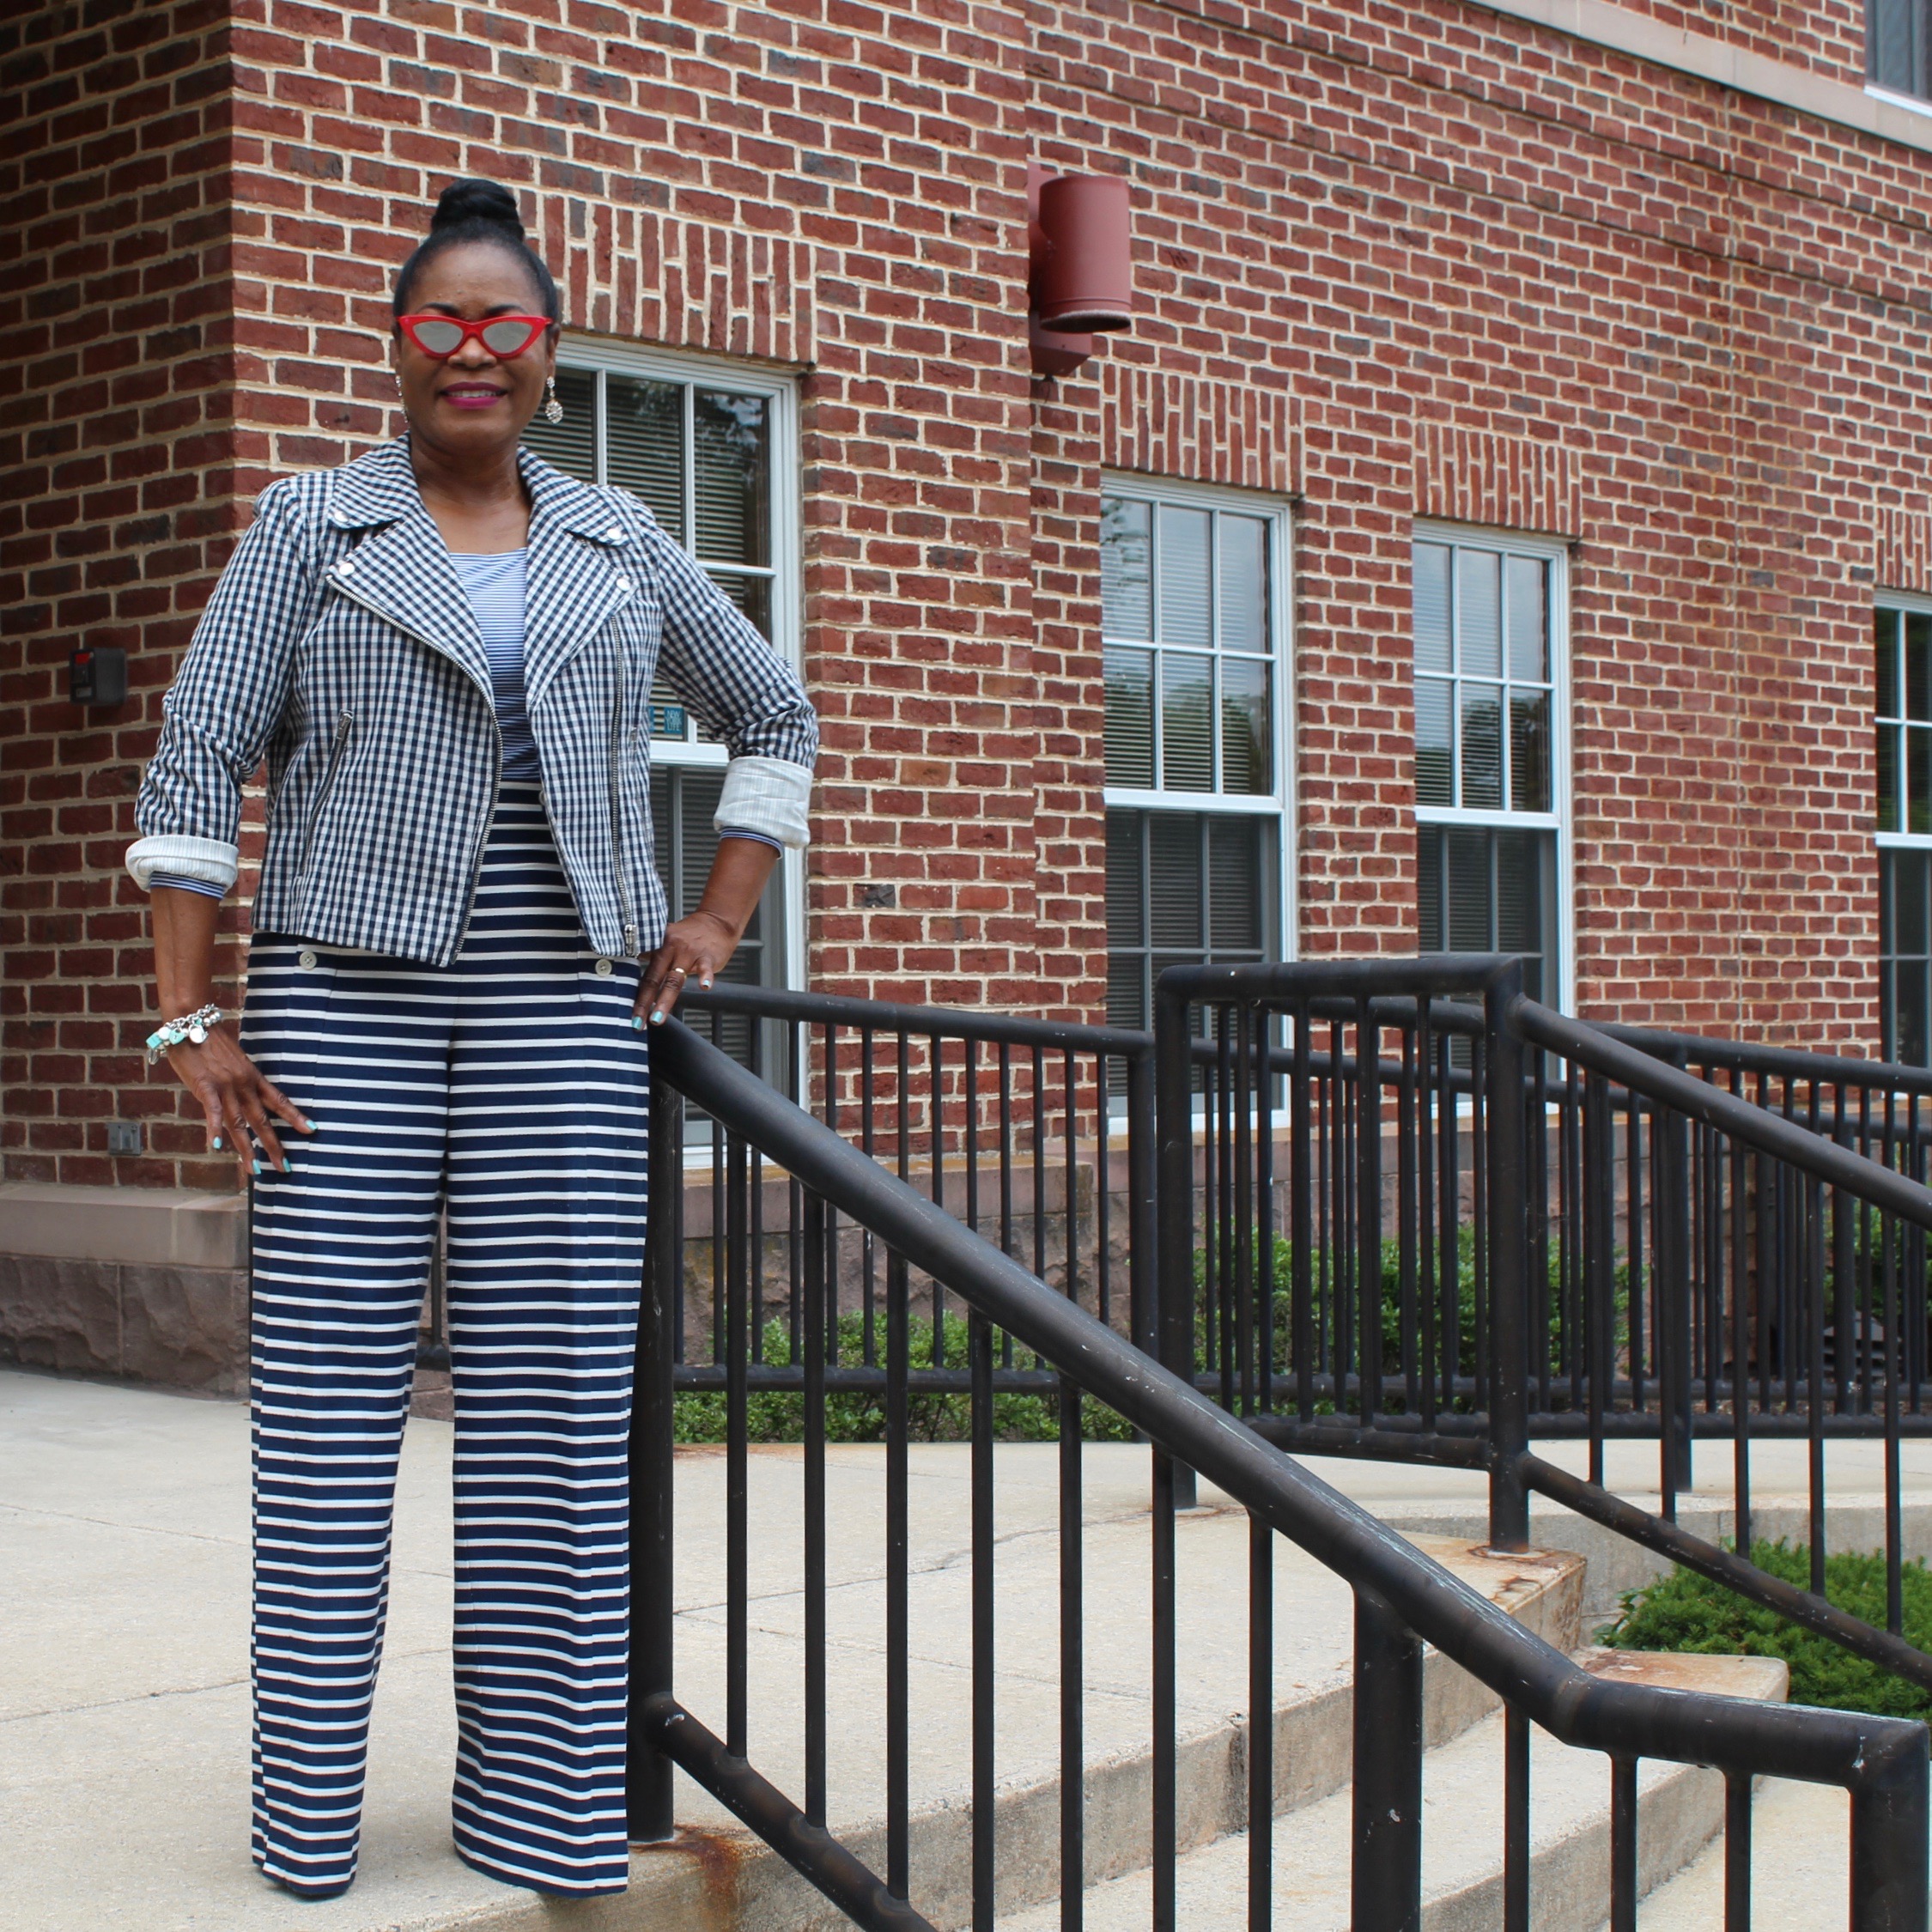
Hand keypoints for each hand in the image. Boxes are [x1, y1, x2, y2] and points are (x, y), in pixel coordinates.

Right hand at [164, 1021, 312, 1181]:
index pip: (279, 1100)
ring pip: (240, 1123)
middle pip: (262, 1120)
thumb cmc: (210, 1042)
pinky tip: (216, 1146)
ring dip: (246, 1149)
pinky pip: (212, 1111)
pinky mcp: (205, 1086)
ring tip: (254, 1170)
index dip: (295, 1116)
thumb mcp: (235, 1061)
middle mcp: (244, 1085)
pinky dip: (214, 1129)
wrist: (191, 1022)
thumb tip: (243, 1097)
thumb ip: (240, 1081)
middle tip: (285, 1167)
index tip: (311, 1131)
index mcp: (253, 1077)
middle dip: (274, 1145)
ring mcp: (225, 1086)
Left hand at [636, 911, 737, 1026]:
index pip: (643, 974)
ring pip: (675, 978)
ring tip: (657, 1018)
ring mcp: (689, 952)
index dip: (635, 995)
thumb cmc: (689, 936)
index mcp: (658, 947)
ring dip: (665, 1000)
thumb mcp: (665, 940)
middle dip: (644, 1002)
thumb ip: (650, 954)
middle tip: (638, 1023)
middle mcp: (670, 948)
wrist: (715, 922)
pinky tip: (704, 987)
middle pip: (654, 978)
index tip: (629, 1015)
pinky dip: (705, 977)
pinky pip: (705, 967)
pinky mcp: (707, 955)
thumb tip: (630, 970)